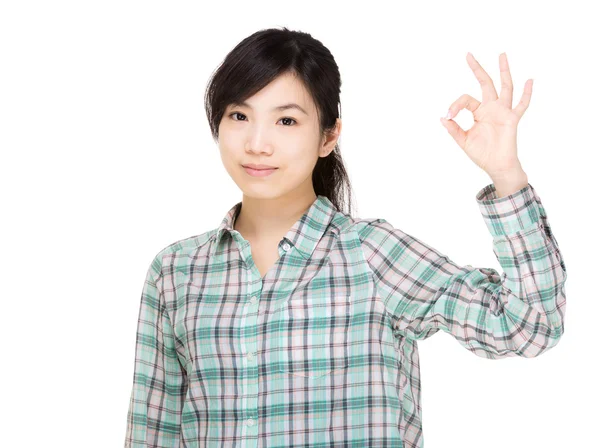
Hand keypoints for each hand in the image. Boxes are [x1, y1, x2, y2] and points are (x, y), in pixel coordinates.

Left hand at [440, 52, 531, 178]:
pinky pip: (521, 105)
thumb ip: (454, 129)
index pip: (466, 99)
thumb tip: (442, 117)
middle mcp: (492, 108)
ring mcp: (503, 112)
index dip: (456, 104)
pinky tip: (529, 80)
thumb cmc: (482, 154)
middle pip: (486, 83)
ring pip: (505, 87)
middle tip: (468, 55)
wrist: (496, 166)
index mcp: (479, 112)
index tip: (449, 114)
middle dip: (478, 69)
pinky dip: (526, 94)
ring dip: (503, 71)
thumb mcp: (463, 141)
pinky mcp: (512, 119)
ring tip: (501, 55)